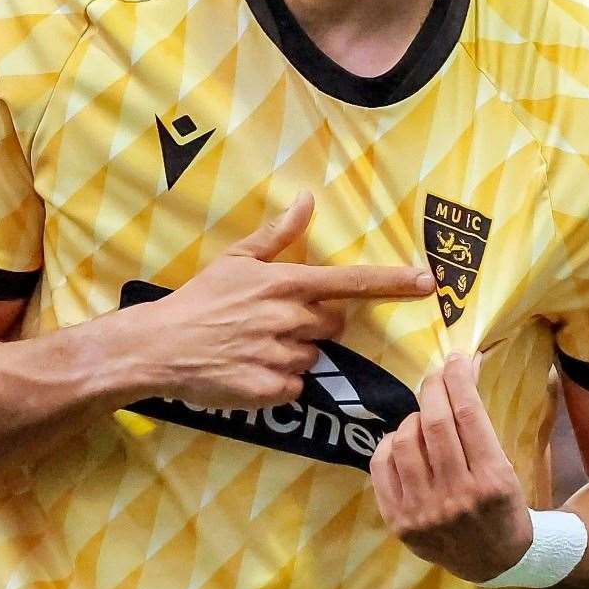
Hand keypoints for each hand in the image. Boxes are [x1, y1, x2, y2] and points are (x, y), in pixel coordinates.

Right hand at [138, 193, 434, 409]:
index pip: (350, 282)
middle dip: (316, 325)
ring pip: (313, 358)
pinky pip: (296, 388)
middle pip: (334, 325)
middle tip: (277, 322)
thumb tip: (306, 199)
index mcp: (285, 283)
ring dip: (294, 354)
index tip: (428, 283)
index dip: (392, 282)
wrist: (160, 345)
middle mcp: (289, 318)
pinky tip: (251, 370)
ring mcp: (280, 356)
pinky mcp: (270, 389)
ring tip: (255, 346)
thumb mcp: (236, 259)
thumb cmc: (200, 299)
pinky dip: (279, 383)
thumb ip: (277, 233)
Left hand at [370, 352, 533, 582]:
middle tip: (437, 375)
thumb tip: (464, 367)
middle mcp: (457, 497)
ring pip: (404, 441)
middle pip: (435, 422)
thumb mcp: (506, 466)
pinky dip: (390, 444)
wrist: (495, 562)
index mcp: (492, 480)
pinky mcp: (400, 523)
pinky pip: (382, 466)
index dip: (460, 379)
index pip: (469, 414)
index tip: (457, 359)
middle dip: (434, 388)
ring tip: (424, 419)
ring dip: (413, 418)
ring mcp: (424, 512)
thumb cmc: (503, 505)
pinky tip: (402, 442)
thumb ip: (480, 425)